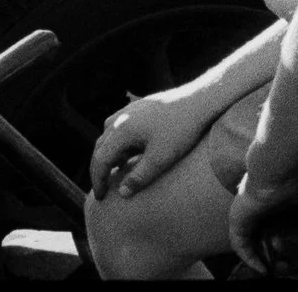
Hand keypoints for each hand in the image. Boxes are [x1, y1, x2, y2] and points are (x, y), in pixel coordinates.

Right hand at [89, 87, 214, 201]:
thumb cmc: (181, 129)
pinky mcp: (141, 107)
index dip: (98, 180)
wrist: (200, 100)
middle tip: (103, 186)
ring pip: (109, 134)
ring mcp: (131, 110)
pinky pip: (120, 126)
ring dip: (108, 153)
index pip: (100, 159)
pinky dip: (119, 142)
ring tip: (116, 169)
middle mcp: (121, 118)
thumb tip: (122, 193)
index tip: (100, 197)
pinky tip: (131, 149)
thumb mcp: (160, 159)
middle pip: (100, 146)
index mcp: (121, 130)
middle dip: (99, 168)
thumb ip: (139, 177)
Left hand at [229, 161, 297, 274]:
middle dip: (269, 251)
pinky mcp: (236, 219)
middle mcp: (257, 206)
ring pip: (248, 240)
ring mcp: (245, 212)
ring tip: (271, 270)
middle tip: (282, 265)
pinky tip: (261, 267)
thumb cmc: (297, 176)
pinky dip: (249, 257)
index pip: (273, 223)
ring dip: (258, 256)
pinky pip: (239, 244)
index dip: (281, 240)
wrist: (278, 166)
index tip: (291, 255)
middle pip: (259, 234)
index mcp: (273, 199)